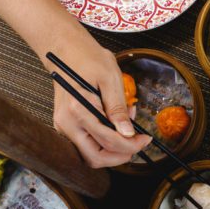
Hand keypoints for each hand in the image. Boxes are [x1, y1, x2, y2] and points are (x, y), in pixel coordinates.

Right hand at [43, 31, 149, 167]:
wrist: (66, 51)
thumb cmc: (88, 59)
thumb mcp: (110, 79)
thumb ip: (118, 109)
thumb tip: (127, 133)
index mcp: (77, 109)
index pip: (107, 140)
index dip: (131, 145)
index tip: (145, 139)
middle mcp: (66, 123)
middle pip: (95, 158)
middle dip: (120, 155)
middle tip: (137, 142)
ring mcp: (64, 127)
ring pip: (91, 155)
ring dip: (113, 148)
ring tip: (126, 127)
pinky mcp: (67, 127)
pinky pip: (87, 144)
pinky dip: (104, 142)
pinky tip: (114, 125)